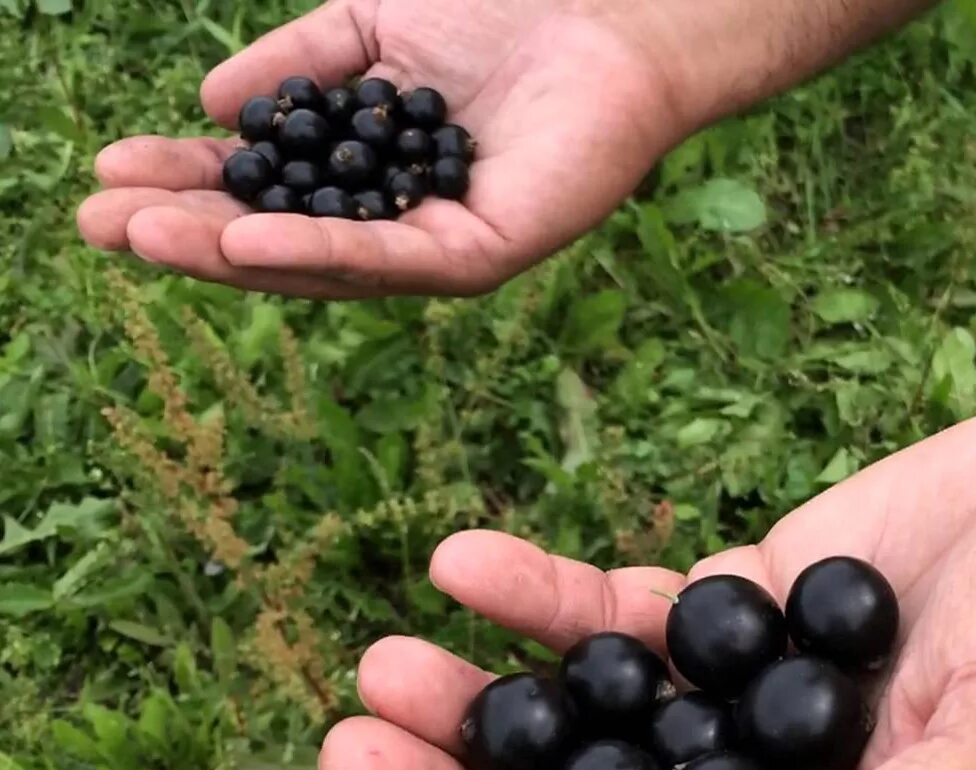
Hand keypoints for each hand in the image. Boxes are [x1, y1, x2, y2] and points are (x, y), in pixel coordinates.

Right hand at [75, 0, 679, 297]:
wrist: (603, 20)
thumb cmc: (498, 20)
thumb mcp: (371, 32)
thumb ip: (298, 68)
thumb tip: (208, 109)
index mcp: (365, 179)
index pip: (262, 191)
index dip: (186, 185)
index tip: (108, 170)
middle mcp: (394, 224)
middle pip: (278, 242)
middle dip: (186, 232)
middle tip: (97, 223)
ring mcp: (437, 248)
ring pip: (322, 264)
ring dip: (230, 252)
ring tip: (148, 235)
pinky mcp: (482, 255)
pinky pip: (390, 261)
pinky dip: (319, 252)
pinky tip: (249, 243)